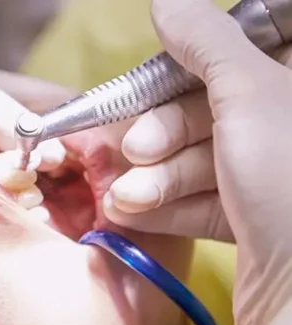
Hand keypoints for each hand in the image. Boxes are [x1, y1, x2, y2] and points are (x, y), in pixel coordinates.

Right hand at [103, 0, 291, 324]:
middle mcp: (290, 133)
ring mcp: (277, 181)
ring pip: (202, 162)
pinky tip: (132, 212)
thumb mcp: (249, 95)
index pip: (241, 59)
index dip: (190, 70)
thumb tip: (169, 4)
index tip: (150, 83)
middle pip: (213, 113)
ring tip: (127, 196)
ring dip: (155, 178)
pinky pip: (203, 202)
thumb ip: (206, 44)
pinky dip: (166, 207)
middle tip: (135, 151)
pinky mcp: (258, 225)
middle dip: (163, 135)